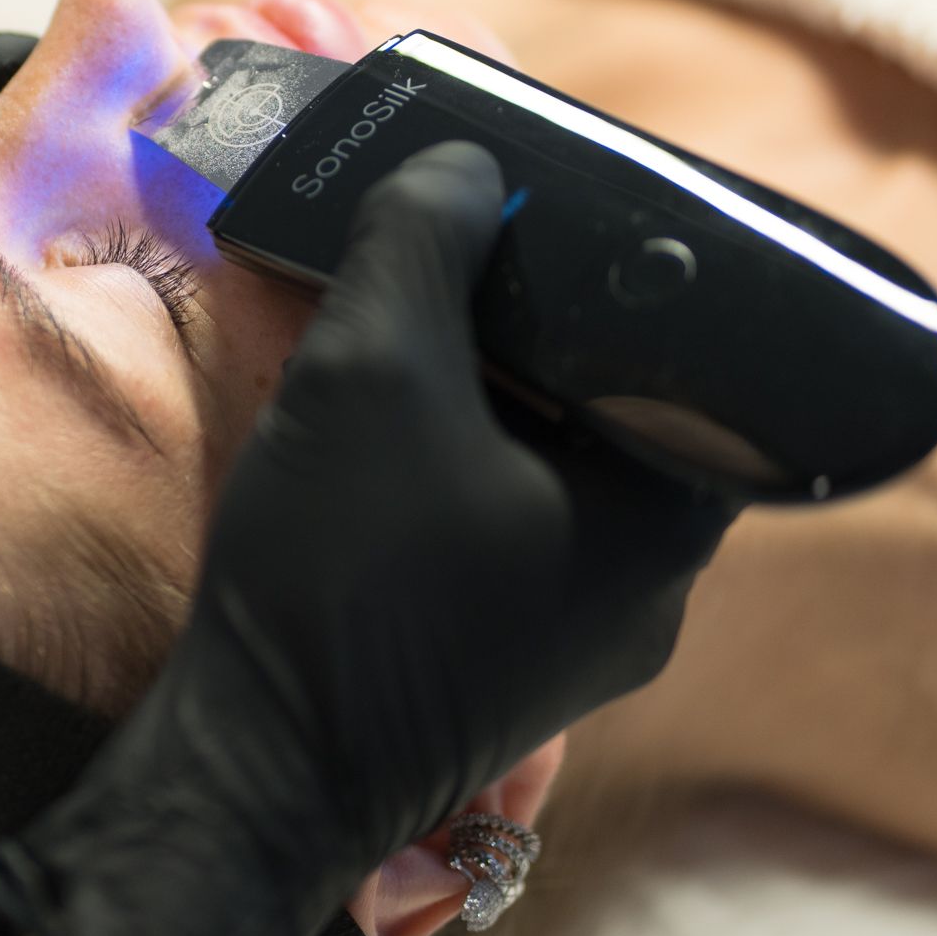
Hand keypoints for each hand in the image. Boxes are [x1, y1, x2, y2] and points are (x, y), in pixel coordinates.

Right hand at [0, 142, 737, 935]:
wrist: (251, 770)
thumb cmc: (339, 575)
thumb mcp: (373, 367)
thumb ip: (423, 240)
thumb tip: (463, 165)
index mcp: (672, 521)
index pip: (685, 352)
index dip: (610, 270)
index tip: (533, 216)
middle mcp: (651, 592)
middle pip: (610, 408)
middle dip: (528, 329)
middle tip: (453, 258)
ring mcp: (577, 642)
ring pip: (550, 471)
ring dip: (482, 402)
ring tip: (404, 334)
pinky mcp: (503, 670)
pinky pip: (503, 532)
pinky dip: (453, 473)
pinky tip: (380, 439)